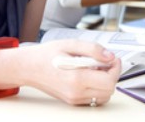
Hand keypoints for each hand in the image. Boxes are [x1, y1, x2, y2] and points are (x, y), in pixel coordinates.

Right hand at [0, 40, 121, 105]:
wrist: (28, 67)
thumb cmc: (46, 55)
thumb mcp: (71, 44)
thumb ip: (93, 49)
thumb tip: (110, 56)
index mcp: (76, 78)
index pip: (109, 80)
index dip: (116, 68)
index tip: (113, 58)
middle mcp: (76, 92)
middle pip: (109, 90)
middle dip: (112, 74)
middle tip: (106, 62)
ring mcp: (74, 99)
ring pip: (103, 96)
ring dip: (106, 82)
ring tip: (96, 69)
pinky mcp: (72, 101)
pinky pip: (94, 99)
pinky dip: (98, 88)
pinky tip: (90, 76)